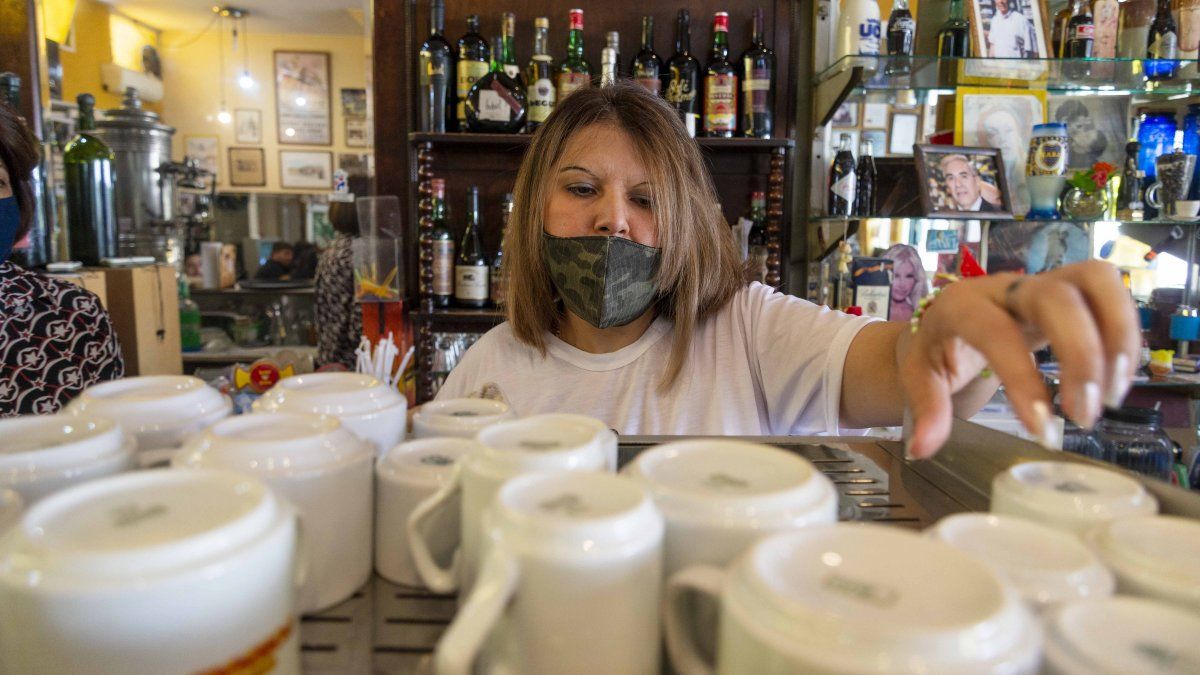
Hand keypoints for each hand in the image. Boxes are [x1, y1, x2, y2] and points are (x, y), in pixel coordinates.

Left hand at [902, 260, 1139, 458]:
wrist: (946, 317)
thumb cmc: (935, 347)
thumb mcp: (919, 377)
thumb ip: (926, 410)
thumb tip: (922, 449)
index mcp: (961, 305)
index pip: (997, 332)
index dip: (1022, 378)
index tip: (1041, 429)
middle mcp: (1005, 286)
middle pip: (1057, 297)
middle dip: (1081, 357)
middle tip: (1083, 415)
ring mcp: (1043, 282)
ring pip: (1097, 280)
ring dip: (1118, 338)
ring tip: (1110, 396)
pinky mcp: (1071, 290)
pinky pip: (1112, 294)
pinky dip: (1125, 336)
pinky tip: (1115, 380)